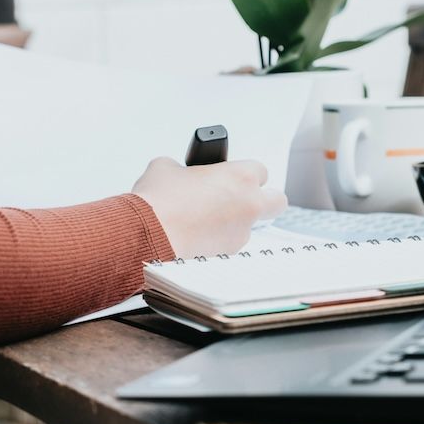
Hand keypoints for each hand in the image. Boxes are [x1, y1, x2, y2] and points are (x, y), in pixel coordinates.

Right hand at [132, 157, 286, 258]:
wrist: (147, 237)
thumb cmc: (158, 202)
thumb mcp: (165, 168)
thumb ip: (182, 168)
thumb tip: (179, 174)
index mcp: (240, 177)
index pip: (260, 170)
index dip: (244, 173)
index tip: (230, 176)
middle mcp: (249, 206)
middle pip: (276, 201)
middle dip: (263, 199)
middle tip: (239, 198)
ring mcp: (241, 234)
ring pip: (249, 226)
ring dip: (234, 223)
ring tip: (202, 220)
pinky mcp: (227, 256)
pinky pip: (229, 245)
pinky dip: (216, 240)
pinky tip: (194, 236)